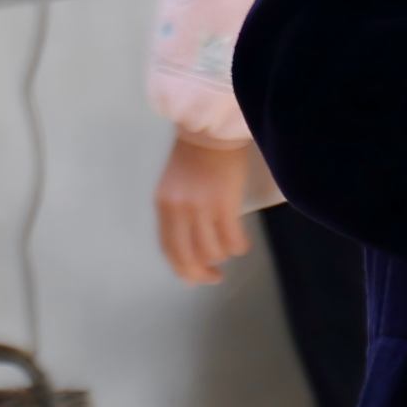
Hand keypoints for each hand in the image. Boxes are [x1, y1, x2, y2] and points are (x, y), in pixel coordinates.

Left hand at [154, 131, 260, 282]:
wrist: (211, 128)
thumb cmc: (196, 154)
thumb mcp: (176, 186)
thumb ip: (178, 212)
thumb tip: (190, 245)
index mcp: (164, 205)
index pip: (169, 249)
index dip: (183, 270)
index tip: (195, 278)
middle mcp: (178, 210)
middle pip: (187, 257)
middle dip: (202, 274)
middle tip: (215, 277)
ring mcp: (200, 208)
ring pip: (212, 250)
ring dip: (223, 255)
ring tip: (230, 248)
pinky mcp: (224, 203)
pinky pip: (231, 239)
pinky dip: (238, 246)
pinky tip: (242, 243)